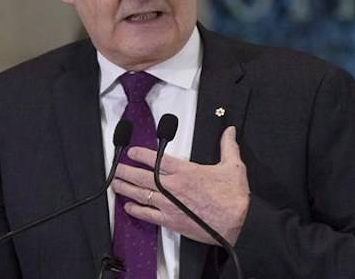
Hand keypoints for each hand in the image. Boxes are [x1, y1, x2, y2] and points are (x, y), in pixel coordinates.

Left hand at [112, 126, 249, 245]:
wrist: (237, 222)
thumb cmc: (234, 197)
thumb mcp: (233, 165)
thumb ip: (228, 146)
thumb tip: (229, 131)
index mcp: (186, 171)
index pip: (158, 159)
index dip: (142, 154)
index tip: (132, 152)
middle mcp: (174, 187)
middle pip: (142, 177)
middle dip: (126, 171)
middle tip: (117, 168)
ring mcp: (170, 205)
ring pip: (141, 195)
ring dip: (126, 188)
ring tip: (116, 184)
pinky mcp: (171, 221)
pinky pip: (147, 215)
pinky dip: (136, 210)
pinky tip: (129, 207)